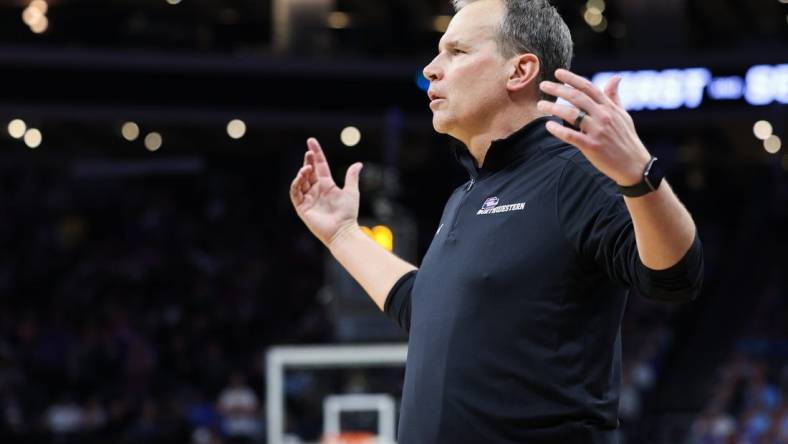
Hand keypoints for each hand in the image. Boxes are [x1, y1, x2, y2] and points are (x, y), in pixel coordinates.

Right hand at [289, 138, 362, 246]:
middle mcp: (316, 190)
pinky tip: (301, 177)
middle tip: (309, 152)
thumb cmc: (348, 213)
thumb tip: (358, 164)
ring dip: (302, 172)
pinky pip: (295, 193)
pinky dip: (296, 184)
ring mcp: (308, 198)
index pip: (319, 165)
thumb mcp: (351, 192)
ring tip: (307, 167)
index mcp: (326, 185)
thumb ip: (351, 177)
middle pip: (309, 171)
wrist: (343, 230)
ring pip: (301, 181)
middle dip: (308, 160)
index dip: (316, 153)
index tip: (311, 141)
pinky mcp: (302, 207)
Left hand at [537, 69, 651, 185]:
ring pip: (572, 115)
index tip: (557, 72)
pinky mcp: (592, 146)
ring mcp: (597, 131)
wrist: (634, 165)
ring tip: (540, 105)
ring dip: (553, 108)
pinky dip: (558, 130)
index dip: (572, 78)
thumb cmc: (626, 139)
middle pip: (577, 98)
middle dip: (558, 89)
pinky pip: (571, 135)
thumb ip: (614, 97)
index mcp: (609, 107)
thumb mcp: (623, 115)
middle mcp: (603, 116)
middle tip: (543, 85)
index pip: (588, 88)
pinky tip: (548, 125)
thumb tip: (615, 78)